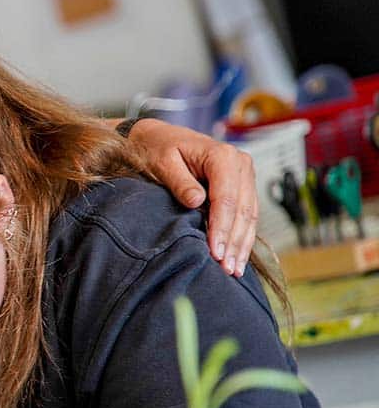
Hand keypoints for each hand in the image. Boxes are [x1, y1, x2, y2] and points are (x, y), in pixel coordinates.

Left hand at [128, 118, 257, 276]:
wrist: (159, 137)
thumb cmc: (158, 149)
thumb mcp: (162, 162)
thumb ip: (179, 182)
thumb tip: (196, 201)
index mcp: (223, 156)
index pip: (227, 198)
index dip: (222, 228)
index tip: (215, 252)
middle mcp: (240, 164)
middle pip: (243, 210)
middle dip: (235, 242)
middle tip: (226, 269)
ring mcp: (244, 175)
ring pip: (249, 215)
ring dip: (242, 244)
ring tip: (233, 270)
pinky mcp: (241, 186)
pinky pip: (247, 214)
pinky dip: (242, 237)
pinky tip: (237, 258)